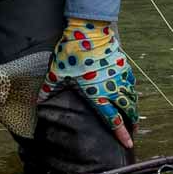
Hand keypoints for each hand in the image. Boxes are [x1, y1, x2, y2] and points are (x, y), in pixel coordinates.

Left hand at [40, 19, 136, 148]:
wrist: (89, 29)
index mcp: (97, 94)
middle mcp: (112, 88)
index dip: (122, 133)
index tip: (129, 144)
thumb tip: (38, 101)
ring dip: (133, 106)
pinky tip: (130, 91)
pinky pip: (131, 81)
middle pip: (127, 109)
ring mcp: (120, 75)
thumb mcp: (57, 73)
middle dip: (132, 122)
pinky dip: (132, 90)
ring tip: (134, 114)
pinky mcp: (123, 63)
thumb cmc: (72, 52)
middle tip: (133, 130)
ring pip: (132, 96)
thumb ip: (49, 89)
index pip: (113, 119)